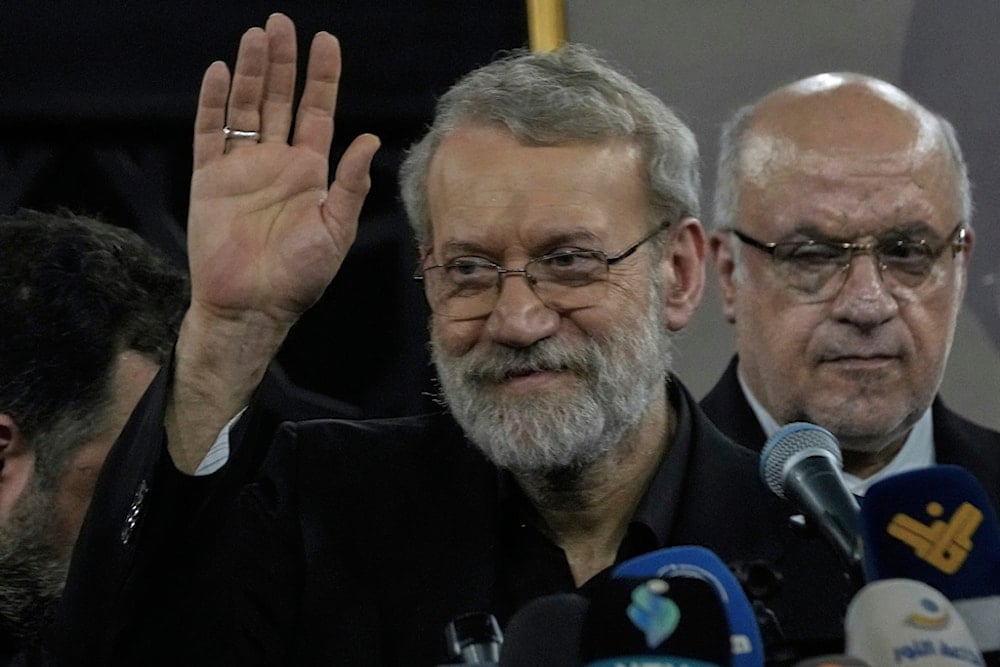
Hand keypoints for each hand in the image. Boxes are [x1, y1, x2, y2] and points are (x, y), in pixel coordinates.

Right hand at [167, 14, 378, 472]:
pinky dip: (214, 102)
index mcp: (310, 172)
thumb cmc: (301, 276)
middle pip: (280, 100)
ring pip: (247, 108)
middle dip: (283, 62)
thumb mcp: (336, 229)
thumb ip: (351, 183)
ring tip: (256, 36)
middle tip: (282, 24)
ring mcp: (242, 169)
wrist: (252, 306)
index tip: (326, 40)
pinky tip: (221, 73)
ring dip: (251, 72)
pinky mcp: (210, 180)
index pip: (317, 112)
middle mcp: (277, 163)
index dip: (322, 77)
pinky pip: (210, 132)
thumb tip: (371, 139)